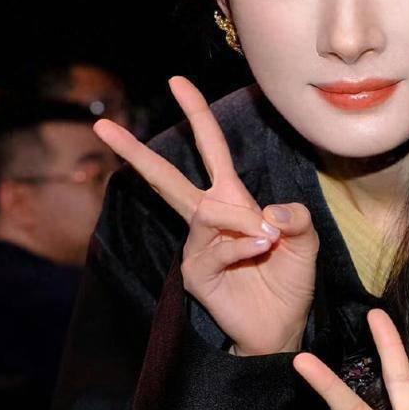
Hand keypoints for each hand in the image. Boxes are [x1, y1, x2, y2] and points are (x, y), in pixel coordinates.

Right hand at [93, 76, 317, 354]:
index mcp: (232, 200)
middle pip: (167, 179)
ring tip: (268, 238)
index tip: (177, 81)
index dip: (196, 114)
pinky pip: (216, 248)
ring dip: (241, 221)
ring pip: (208, 214)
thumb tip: (268, 211)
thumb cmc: (289, 281)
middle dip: (134, 152)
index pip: (209, 149)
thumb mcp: (306, 242)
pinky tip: (260, 249)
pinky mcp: (194, 273)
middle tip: (102, 126)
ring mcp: (197, 246)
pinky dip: (242, 246)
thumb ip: (298, 219)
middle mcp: (208, 218)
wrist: (281, 328)